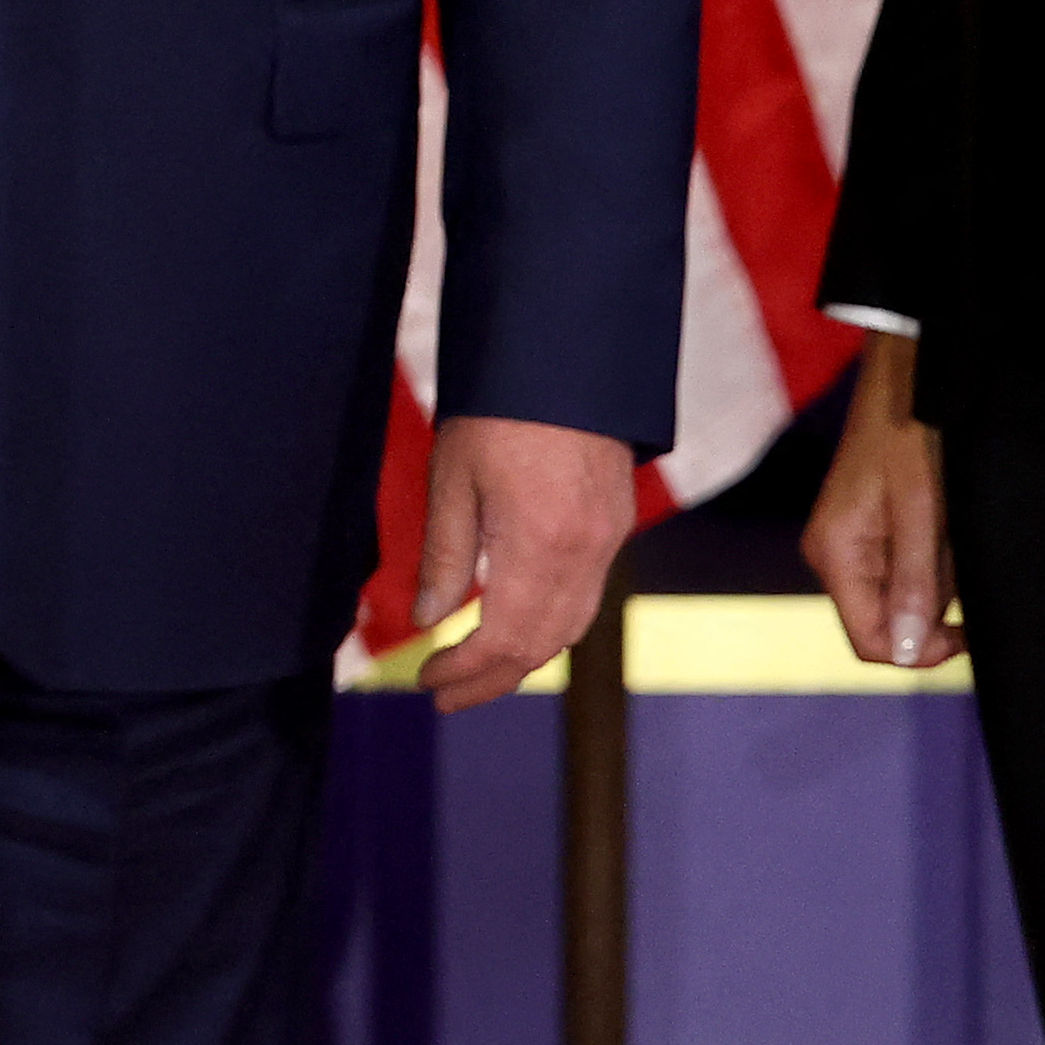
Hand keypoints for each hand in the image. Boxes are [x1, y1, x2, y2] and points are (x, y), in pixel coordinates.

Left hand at [403, 413, 634, 711]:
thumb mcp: (453, 477)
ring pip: (571, 626)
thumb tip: (429, 620)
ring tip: (476, 670)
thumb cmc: (499, 406)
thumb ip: (444, 555)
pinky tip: (516, 621)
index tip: (427, 682)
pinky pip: (587, 595)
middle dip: (493, 679)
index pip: (503, 641)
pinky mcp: (618, 521)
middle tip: (445, 694)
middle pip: (542, 646)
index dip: (464, 671)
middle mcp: (586, 553)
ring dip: (524, 657)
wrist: (567, 351)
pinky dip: (550, 622)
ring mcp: (610, 538)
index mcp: (539, 545)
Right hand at [802, 333, 960, 669]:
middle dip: (931, 609)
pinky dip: (934, 562)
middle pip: (885, 623)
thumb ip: (914, 582)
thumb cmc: (911, 434)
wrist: (906, 375)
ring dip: (937, 581)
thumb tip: (906, 653)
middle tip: (961, 565)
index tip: (965, 629)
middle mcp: (835, 556)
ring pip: (900, 597)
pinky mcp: (869, 531)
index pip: (871, 642)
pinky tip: (946, 529)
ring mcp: (851, 544)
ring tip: (953, 535)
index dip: (919, 650)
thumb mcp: (920, 509)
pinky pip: (905, 570)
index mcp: (835, 554)